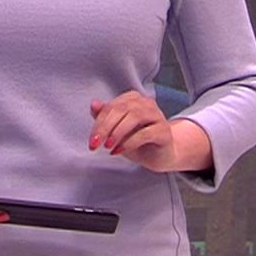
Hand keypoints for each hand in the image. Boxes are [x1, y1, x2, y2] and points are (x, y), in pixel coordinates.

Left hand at [89, 92, 212, 173]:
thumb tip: (94, 104)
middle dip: (105, 127)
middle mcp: (147, 103)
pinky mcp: (164, 131)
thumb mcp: (116, 131)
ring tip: (108, 146)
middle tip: (95, 144)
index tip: (92, 140)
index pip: (112, 106)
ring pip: (135, 116)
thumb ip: (105, 117)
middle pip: (122, 109)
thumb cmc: (137, 141)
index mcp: (133, 99)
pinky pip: (146, 133)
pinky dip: (129, 142)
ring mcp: (157, 116)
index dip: (99, 123)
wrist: (159, 156)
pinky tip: (119, 151)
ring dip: (118, 132)